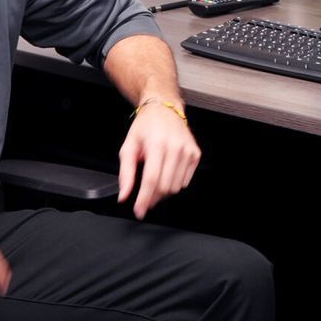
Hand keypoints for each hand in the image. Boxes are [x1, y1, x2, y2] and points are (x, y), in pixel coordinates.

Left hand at [118, 100, 200, 219]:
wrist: (164, 109)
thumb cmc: (145, 127)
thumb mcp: (128, 146)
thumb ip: (126, 173)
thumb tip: (124, 195)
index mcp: (156, 144)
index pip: (151, 179)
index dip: (144, 199)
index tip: (139, 211)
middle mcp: (175, 147)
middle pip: (165, 186)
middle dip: (152, 197)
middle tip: (144, 197)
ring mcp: (188, 151)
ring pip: (176, 187)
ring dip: (163, 192)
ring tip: (154, 182)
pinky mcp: (195, 155)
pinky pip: (185, 181)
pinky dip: (174, 183)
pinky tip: (166, 173)